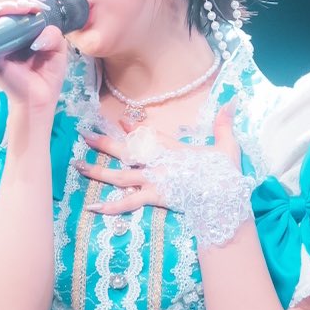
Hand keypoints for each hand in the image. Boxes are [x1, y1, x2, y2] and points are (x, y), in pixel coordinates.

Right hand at [0, 0, 64, 117]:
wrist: (39, 99)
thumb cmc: (48, 76)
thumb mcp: (58, 50)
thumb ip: (53, 34)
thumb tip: (38, 26)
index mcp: (23, 30)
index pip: (18, 4)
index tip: (36, 4)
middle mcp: (7, 33)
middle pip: (2, 4)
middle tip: (27, 6)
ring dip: (3, 5)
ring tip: (18, 9)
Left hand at [76, 103, 242, 214]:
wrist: (225, 198)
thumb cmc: (226, 173)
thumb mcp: (227, 146)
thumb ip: (224, 124)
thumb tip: (231, 102)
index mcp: (173, 149)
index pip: (149, 135)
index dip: (133, 127)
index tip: (120, 120)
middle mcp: (158, 162)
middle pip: (126, 151)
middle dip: (104, 143)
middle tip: (84, 136)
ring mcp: (154, 180)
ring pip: (120, 175)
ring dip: (97, 171)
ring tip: (78, 166)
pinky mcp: (154, 197)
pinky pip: (128, 202)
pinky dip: (111, 206)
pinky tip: (94, 207)